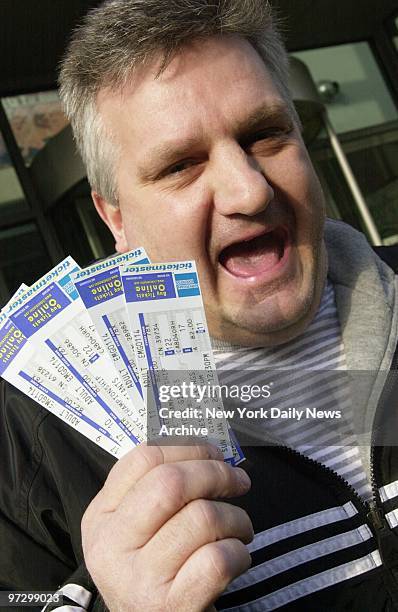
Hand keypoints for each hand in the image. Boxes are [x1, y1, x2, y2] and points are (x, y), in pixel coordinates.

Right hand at [82, 443, 252, 610]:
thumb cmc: (154, 571)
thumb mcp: (135, 530)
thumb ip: (156, 490)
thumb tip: (208, 451)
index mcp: (101, 516)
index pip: (143, 459)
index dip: (188, 448)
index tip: (213, 452)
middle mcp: (112, 546)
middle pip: (171, 483)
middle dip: (216, 473)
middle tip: (238, 480)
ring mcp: (139, 579)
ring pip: (203, 518)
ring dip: (236, 518)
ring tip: (239, 528)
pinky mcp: (172, 606)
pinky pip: (218, 559)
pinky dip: (239, 552)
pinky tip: (236, 556)